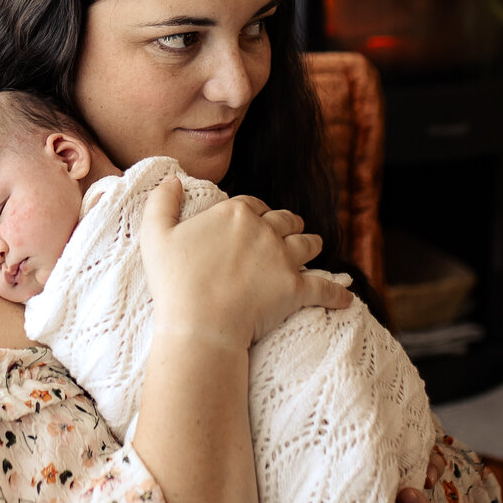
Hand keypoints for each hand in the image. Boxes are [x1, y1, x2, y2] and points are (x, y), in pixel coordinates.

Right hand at [139, 174, 353, 350]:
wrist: (199, 324)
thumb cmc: (175, 282)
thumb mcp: (155, 235)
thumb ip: (162, 202)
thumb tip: (173, 178)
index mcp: (235, 212)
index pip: (253, 203)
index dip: (255, 211)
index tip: (255, 219)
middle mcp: (264, 229)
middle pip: (285, 220)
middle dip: (289, 224)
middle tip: (291, 230)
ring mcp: (283, 258)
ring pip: (308, 244)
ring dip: (313, 244)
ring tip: (315, 247)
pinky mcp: (296, 288)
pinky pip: (325, 288)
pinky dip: (337, 293)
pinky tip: (347, 297)